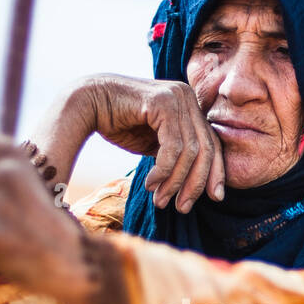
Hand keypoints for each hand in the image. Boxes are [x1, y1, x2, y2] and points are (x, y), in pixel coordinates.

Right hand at [34, 74, 225, 212]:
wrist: (87, 104)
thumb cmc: (119, 124)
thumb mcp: (155, 142)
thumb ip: (176, 154)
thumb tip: (195, 181)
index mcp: (189, 104)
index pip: (211, 143)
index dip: (215, 172)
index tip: (215, 198)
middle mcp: (187, 96)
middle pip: (205, 148)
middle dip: (196, 183)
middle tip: (182, 207)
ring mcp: (176, 96)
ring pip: (189, 151)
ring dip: (174, 181)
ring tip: (160, 199)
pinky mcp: (163, 102)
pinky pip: (173, 146)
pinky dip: (163, 170)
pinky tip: (150, 183)